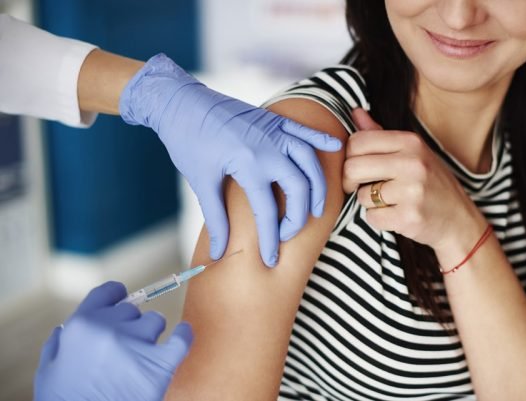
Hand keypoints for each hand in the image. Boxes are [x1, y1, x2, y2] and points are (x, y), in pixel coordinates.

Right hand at [34, 281, 192, 400]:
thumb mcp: (48, 372)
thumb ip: (57, 346)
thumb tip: (64, 330)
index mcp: (81, 325)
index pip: (108, 293)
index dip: (116, 297)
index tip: (122, 300)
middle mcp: (111, 328)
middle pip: (132, 310)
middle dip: (130, 325)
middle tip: (125, 348)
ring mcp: (138, 344)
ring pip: (155, 321)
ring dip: (150, 334)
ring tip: (142, 354)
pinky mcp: (160, 364)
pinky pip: (182, 338)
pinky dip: (184, 335)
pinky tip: (183, 334)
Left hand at [119, 54, 341, 266]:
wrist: (181, 101)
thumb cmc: (187, 140)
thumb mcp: (201, 181)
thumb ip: (216, 218)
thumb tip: (219, 252)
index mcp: (249, 164)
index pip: (267, 211)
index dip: (270, 239)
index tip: (270, 259)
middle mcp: (269, 147)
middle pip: (299, 188)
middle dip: (299, 216)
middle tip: (289, 234)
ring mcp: (275, 131)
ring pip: (309, 161)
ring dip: (318, 186)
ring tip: (318, 208)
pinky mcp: (274, 120)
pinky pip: (304, 131)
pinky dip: (321, 140)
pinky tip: (336, 148)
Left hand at [343, 109, 485, 262]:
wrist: (458, 219)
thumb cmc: (430, 183)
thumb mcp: (412, 152)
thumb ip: (379, 133)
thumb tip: (355, 111)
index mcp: (411, 142)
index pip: (358, 141)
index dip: (349, 157)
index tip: (357, 167)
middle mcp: (412, 163)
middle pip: (353, 168)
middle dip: (350, 181)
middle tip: (361, 187)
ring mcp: (412, 191)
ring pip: (361, 196)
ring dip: (369, 202)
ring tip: (390, 200)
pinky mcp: (409, 217)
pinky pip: (372, 217)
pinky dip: (378, 219)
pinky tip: (396, 214)